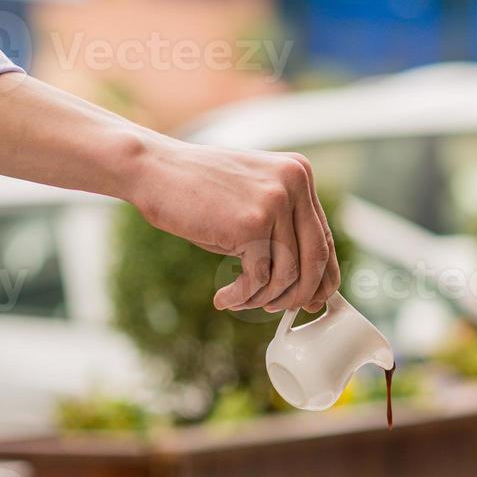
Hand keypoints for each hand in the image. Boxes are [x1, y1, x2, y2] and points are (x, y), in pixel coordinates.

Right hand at [130, 140, 340, 312]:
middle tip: (277, 309)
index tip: (312, 300)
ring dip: (264, 297)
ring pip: (288, 272)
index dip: (322, 276)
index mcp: (300, 174)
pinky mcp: (252, 223)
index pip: (324, 237)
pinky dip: (243, 296)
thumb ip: (281, 232)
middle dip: (299, 293)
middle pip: (316, 257)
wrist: (153, 168)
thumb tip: (310, 289)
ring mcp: (275, 201)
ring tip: (242, 302)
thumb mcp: (251, 202)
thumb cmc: (198, 192)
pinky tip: (225, 298)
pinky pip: (259, 276)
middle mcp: (295, 183)